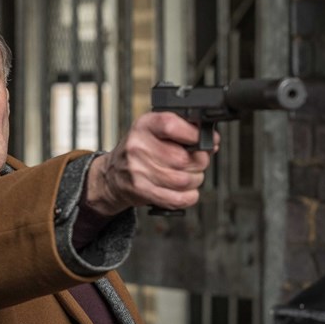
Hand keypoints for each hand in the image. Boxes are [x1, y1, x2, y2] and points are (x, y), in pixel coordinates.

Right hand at [84, 112, 218, 216]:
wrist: (112, 175)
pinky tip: (187, 191)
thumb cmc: (137, 151)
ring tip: (191, 176)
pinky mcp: (141, 190)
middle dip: (200, 162)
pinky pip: (176, 198)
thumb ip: (180, 130)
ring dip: (195, 180)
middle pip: (183, 158)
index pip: (171, 125)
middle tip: (198, 161)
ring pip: (183, 180)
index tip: (205, 140)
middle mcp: (138, 146)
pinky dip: (189, 196)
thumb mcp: (153, 131)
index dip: (194, 134)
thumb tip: (212, 141)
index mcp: (144, 126)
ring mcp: (138, 170)